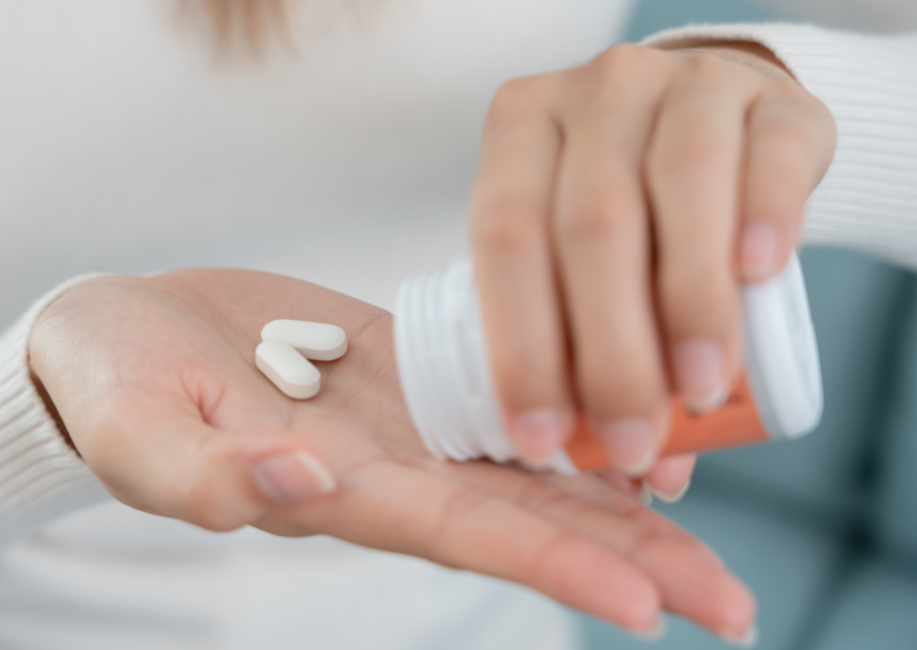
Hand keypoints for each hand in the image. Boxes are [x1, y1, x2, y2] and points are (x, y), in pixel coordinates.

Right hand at [29, 269, 753, 638]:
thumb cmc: (112, 385)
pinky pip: (504, 399)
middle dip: (626, 561)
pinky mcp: (407, 369)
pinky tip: (633, 430)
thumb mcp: (133, 430)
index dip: (552, 568)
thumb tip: (287, 481)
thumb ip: (197, 470)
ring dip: (620, 500)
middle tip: (729, 604)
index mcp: (335, 490)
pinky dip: (572, 417)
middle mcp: (390, 468)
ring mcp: (405, 421)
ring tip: (708, 528)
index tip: (647, 603)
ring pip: (531, 467)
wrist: (120, 332)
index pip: (463, 537)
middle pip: (527, 522)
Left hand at [470, 41, 835, 489]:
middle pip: (590, 225)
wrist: (714, 120)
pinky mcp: (768, 96)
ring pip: (678, 186)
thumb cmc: (630, 205)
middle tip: (630, 439)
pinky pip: (764, 158)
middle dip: (609, 350)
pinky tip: (758, 278)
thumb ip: (587, 342)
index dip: (519, 347)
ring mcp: (681, 81)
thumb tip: (636, 475)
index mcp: (520, 129)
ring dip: (687, 302)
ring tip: (697, 389)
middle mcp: (592, 94)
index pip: (504, 239)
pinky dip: (762, 222)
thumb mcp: (580, 253)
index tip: (542, 440)